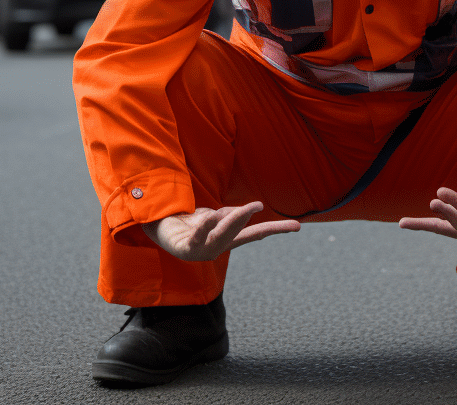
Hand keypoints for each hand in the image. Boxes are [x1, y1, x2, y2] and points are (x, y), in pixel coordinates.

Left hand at [142, 202, 299, 261]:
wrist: (159, 228)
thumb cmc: (188, 224)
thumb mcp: (212, 215)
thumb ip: (228, 215)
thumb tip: (249, 210)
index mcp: (227, 240)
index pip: (256, 233)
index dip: (276, 229)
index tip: (297, 227)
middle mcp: (217, 248)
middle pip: (239, 233)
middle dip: (247, 220)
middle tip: (257, 206)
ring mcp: (202, 250)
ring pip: (221, 235)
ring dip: (232, 222)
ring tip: (243, 209)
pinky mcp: (185, 249)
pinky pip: (197, 237)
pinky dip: (204, 228)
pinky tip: (208, 218)